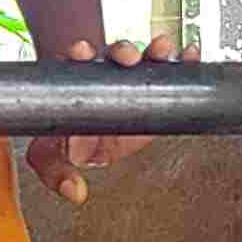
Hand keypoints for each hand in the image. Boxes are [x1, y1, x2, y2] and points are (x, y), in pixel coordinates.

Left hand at [28, 38, 188, 205]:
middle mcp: (103, 78)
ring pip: (142, 59)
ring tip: (162, 50)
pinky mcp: (153, 92)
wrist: (89, 151)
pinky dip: (181, 64)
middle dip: (122, 51)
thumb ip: (56, 173)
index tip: (82, 52)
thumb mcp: (52, 160)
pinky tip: (189, 57)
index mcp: (76, 87)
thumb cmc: (66, 147)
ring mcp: (130, 83)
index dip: (79, 54)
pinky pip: (167, 74)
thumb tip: (72, 190)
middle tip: (129, 57)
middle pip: (113, 56)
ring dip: (153, 52)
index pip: (76, 62)